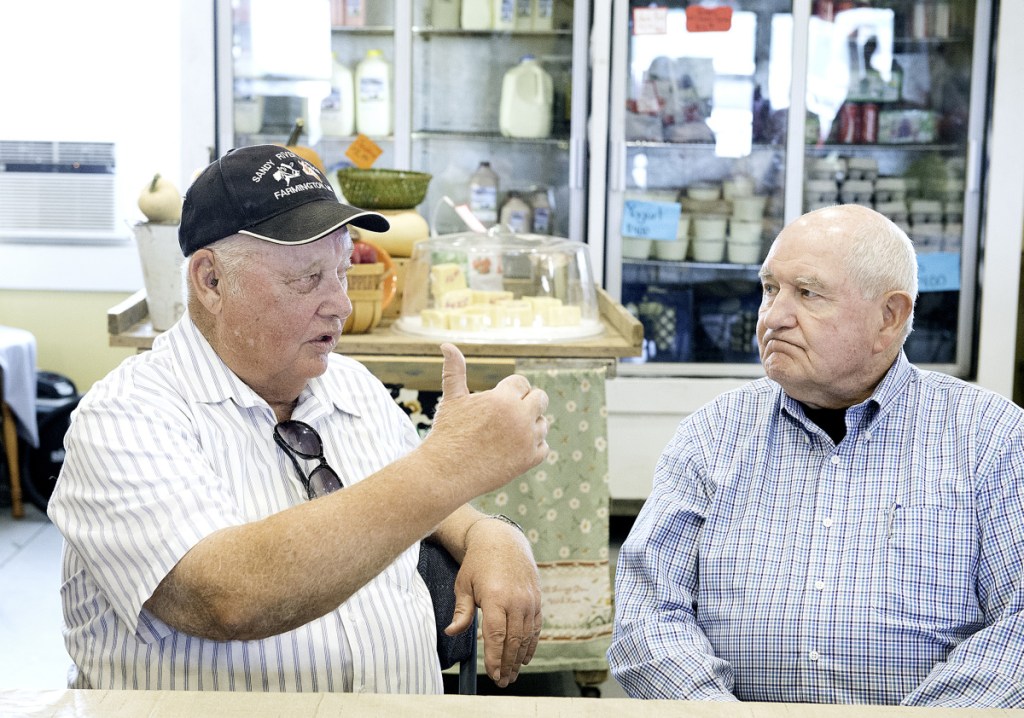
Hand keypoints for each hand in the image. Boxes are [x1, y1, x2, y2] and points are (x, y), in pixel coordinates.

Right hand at [425, 343, 548, 495]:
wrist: (446, 473)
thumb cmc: (447, 433)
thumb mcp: (452, 399)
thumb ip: (454, 370)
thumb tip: (446, 343)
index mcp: (503, 398)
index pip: (522, 383)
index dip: (511, 389)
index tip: (501, 399)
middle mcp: (520, 417)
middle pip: (540, 398)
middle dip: (528, 401)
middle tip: (512, 412)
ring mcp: (527, 439)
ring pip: (543, 424)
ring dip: (531, 425)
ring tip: (509, 432)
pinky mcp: (530, 460)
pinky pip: (543, 447)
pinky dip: (533, 446)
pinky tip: (515, 447)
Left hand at [445, 518, 541, 686]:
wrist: (503, 540)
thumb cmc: (478, 563)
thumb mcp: (464, 584)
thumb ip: (461, 611)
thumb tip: (450, 633)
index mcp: (496, 597)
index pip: (496, 635)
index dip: (495, 658)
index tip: (493, 674)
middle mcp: (516, 600)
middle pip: (513, 641)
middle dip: (508, 664)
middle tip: (502, 681)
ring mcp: (529, 600)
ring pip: (526, 637)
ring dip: (519, 659)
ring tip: (512, 674)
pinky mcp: (536, 599)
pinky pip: (536, 627)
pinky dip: (531, 644)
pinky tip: (525, 657)